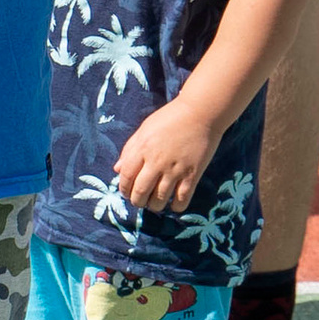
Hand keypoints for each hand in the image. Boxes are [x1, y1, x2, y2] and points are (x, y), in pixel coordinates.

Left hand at [114, 100, 227, 214]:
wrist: (201, 112)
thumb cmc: (171, 118)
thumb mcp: (145, 129)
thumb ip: (130, 149)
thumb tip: (117, 170)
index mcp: (143, 148)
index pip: (126, 177)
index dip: (124, 189)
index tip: (127, 192)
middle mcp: (157, 161)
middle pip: (141, 192)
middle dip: (137, 201)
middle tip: (140, 200)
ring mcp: (175, 170)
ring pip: (159, 200)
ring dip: (154, 206)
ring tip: (155, 203)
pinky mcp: (192, 174)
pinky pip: (181, 200)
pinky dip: (176, 207)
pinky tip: (174, 205)